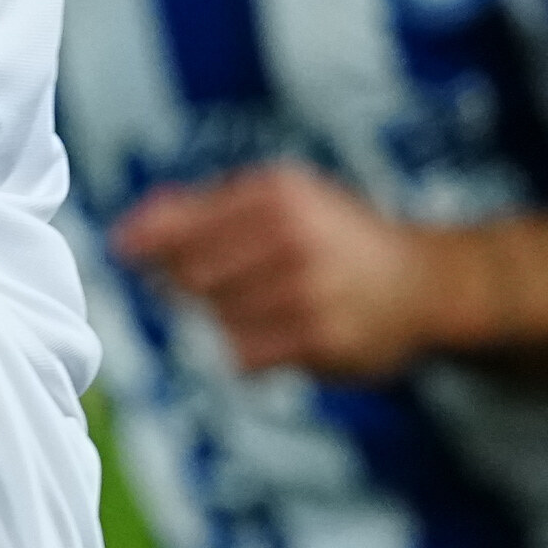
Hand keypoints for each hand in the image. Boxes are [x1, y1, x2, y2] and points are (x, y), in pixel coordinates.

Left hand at [117, 163, 445, 380]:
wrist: (421, 282)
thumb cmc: (336, 236)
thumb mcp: (280, 198)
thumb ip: (203, 209)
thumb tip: (127, 231)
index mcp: (276, 192)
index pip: (181, 226)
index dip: (146, 243)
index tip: (125, 251)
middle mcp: (290, 235)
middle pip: (191, 277)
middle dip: (192, 286)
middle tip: (229, 282)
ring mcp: (305, 288)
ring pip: (216, 319)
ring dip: (229, 320)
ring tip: (272, 305)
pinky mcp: (319, 339)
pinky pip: (243, 356)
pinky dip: (250, 351)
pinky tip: (283, 333)